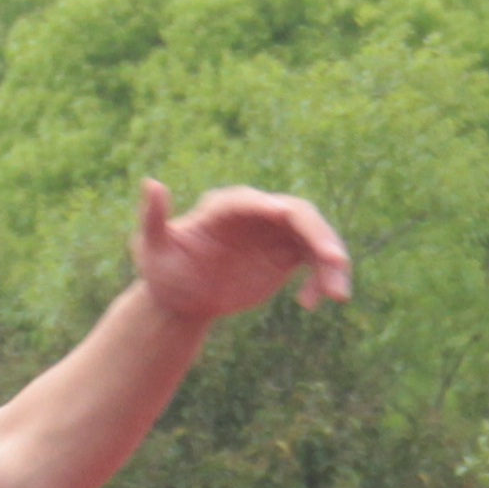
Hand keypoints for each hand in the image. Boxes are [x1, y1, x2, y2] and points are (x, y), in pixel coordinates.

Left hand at [133, 181, 351, 323]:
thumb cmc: (163, 271)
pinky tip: (312, 304)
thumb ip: (153, 218)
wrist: (182, 298)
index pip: (253, 202)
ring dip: (331, 263)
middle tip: (335, 261)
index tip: (286, 216)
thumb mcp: (151, 247)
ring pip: (314, 238)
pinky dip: (321, 280)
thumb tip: (152, 183)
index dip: (271, 207)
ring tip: (337, 296)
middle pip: (296, 215)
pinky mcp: (285, 255)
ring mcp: (274, 234)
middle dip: (319, 235)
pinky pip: (315, 262)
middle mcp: (256, 214)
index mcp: (224, 207)